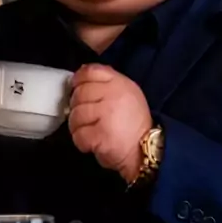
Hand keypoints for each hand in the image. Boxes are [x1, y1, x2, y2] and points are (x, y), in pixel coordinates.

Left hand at [68, 63, 152, 182]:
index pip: (90, 71)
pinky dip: (82, 141)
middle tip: (86, 118)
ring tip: (89, 131)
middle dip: (77, 107)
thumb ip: (107, 83)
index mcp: (119, 83)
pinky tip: (92, 143)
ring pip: (75, 115)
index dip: (78, 80)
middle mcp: (113, 95)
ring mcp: (106, 114)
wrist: (146, 151)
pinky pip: (78, 135)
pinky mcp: (100, 135)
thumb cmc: (134, 123)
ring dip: (78, 126)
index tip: (76, 89)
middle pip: (79, 93)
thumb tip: (81, 74)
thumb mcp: (127, 94)